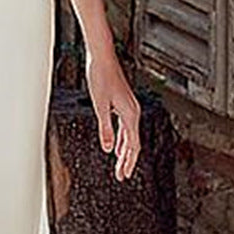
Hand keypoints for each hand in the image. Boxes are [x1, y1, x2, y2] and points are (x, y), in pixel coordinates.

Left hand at [85, 50, 140, 181]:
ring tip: (120, 165)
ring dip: (125, 150)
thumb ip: (105, 128)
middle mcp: (133, 111)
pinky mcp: (123, 103)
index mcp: (130, 114)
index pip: (133, 145)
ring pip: (130, 135)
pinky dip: (122, 138)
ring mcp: (129, 107)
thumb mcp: (100, 105)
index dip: (128, 162)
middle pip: (133, 143)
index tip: (124, 175)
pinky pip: (125, 127)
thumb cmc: (100, 78)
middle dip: (127, 160)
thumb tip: (108, 148)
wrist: (102, 58)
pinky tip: (116, 144)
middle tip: (122, 175)